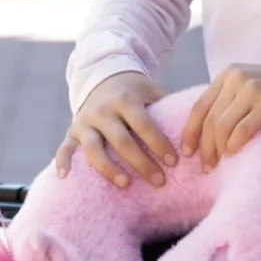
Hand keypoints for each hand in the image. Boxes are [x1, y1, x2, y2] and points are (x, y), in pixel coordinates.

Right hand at [55, 71, 176, 190]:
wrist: (102, 75)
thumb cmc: (134, 90)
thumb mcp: (151, 91)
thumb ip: (168, 107)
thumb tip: (198, 130)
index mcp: (125, 99)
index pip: (143, 124)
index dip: (158, 143)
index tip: (173, 162)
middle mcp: (103, 110)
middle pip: (121, 140)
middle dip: (141, 163)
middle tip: (160, 181)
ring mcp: (84, 121)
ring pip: (93, 148)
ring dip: (108, 168)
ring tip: (126, 185)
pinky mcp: (71, 131)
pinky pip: (64, 148)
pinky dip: (62, 162)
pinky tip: (64, 178)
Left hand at [180, 63, 260, 170]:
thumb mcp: (245, 85)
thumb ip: (226, 99)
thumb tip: (201, 133)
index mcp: (227, 75)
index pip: (199, 106)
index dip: (190, 132)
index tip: (187, 152)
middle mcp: (236, 79)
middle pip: (210, 120)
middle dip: (205, 147)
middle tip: (206, 166)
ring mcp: (253, 90)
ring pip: (222, 127)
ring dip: (218, 150)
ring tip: (219, 163)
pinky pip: (242, 130)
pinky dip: (234, 145)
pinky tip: (233, 154)